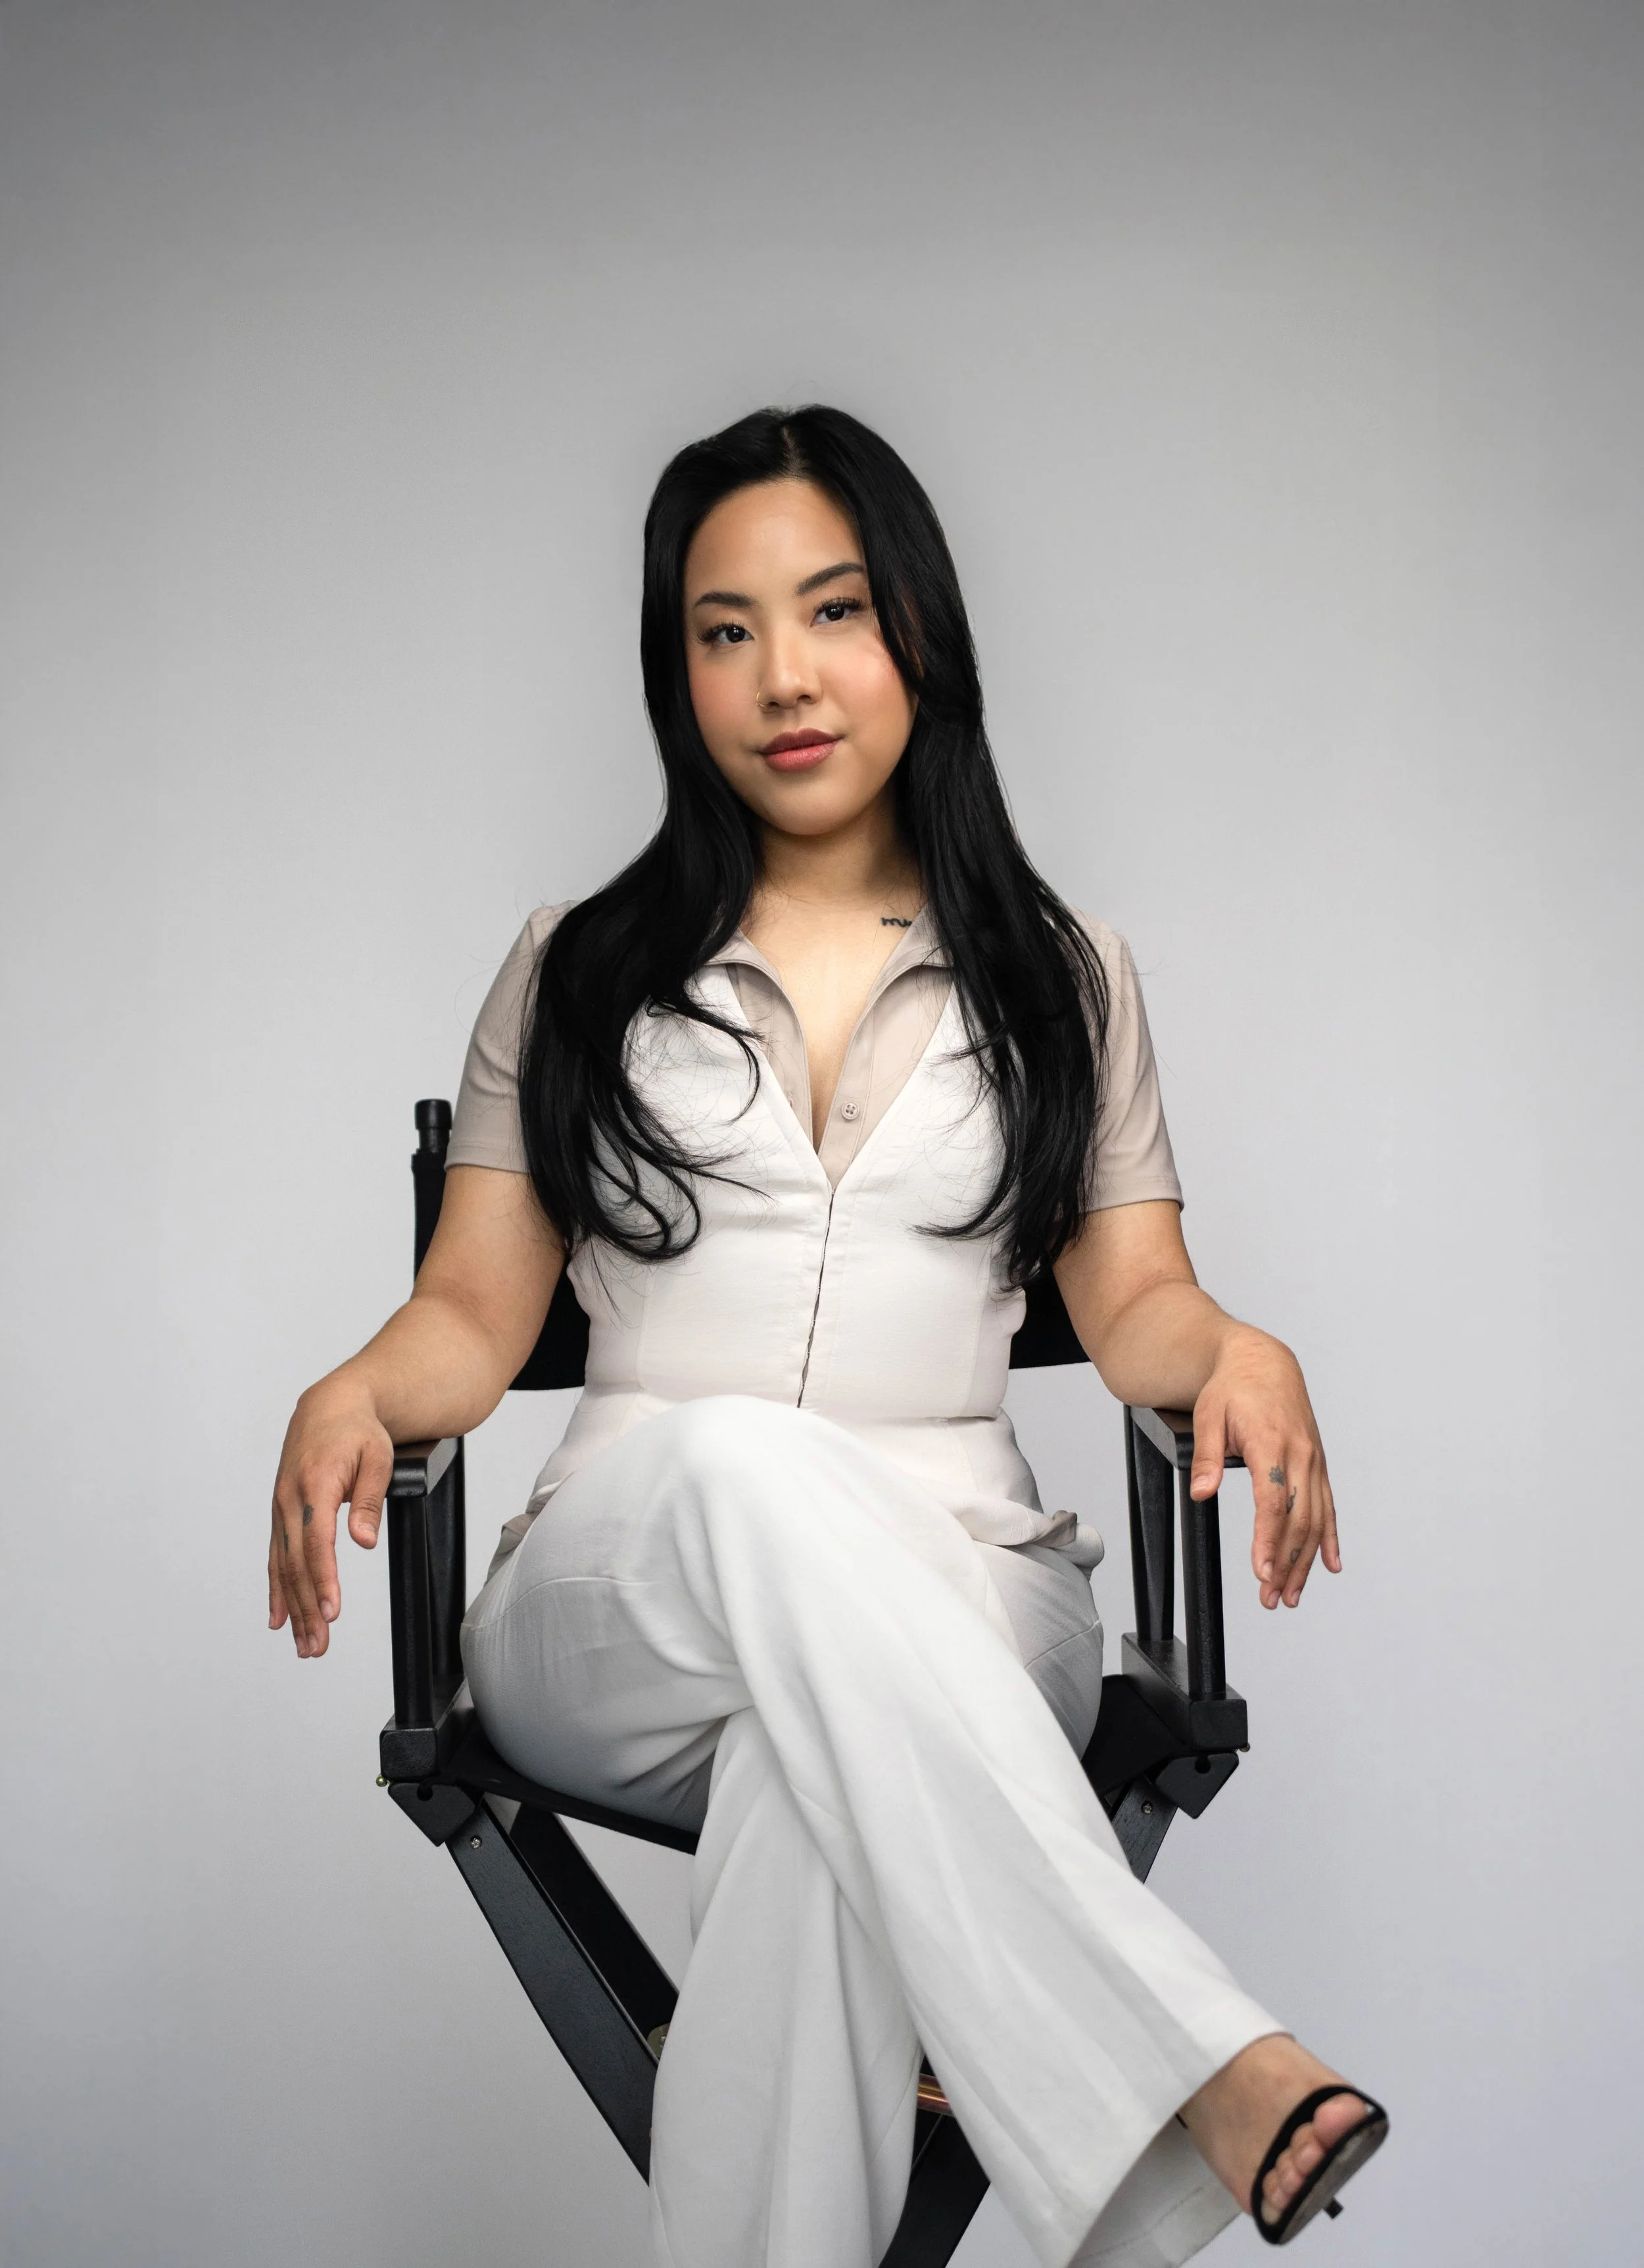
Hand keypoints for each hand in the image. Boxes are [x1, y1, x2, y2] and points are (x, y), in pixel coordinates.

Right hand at [268, 1380, 394, 1658]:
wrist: (330, 1406)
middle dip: (306, 1609)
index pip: (316, 1544)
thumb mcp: (377, 1458)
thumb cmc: (358, 1431)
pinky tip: (279, 1618)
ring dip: (292, 1608)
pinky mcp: (281, 1513)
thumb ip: (368, 1500)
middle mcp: (289, 1499)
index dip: (323, 1580)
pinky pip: (277, 1556)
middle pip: (295, 1564)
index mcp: (313, 1485)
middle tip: (317, 1646)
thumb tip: (364, 1541)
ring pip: (283, 1566)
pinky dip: (277, 1589)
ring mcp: (281, 1508)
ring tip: (303, 1644)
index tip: (331, 1612)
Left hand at [1188, 1327, 1339, 1609]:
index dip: (1268, 1540)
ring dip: (1305, 1561)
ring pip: (1316, 1519)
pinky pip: (1328, 1506)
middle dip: (1286, 1563)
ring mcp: (1313, 1461)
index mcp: (1272, 1443)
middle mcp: (1300, 1455)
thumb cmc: (1232, 1388)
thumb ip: (1205, 1457)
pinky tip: (1330, 1564)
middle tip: (1272, 1598)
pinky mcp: (1317, 1465)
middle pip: (1298, 1519)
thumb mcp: (1208, 1416)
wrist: (1263, 1362)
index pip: (1273, 1502)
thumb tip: (1201, 1492)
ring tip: (1291, 1594)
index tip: (1262, 1571)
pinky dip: (1330, 1537)